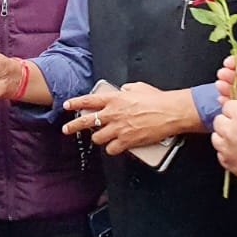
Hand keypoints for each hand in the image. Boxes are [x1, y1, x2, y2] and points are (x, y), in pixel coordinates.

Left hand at [62, 83, 197, 153]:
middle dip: (73, 126)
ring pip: (97, 138)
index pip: (88, 101)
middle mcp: (113, 114)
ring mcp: (118, 129)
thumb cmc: (157, 99)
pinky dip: (113, 149)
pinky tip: (117, 146)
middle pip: (86, 122)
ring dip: (99, 138)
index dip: (75, 103)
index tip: (67, 105)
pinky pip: (111, 149)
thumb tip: (124, 90)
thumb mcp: (139, 87)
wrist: (170, 112)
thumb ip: (127, 89)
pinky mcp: (126, 141)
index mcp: (114, 99)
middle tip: (66, 129)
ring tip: (103, 137)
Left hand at [211, 99, 236, 175]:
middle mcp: (231, 129)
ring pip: (216, 137)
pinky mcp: (227, 161)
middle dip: (227, 123)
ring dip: (224, 138)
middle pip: (219, 120)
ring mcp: (227, 146)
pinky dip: (227, 153)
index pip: (228, 106)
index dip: (235, 111)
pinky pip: (220, 154)